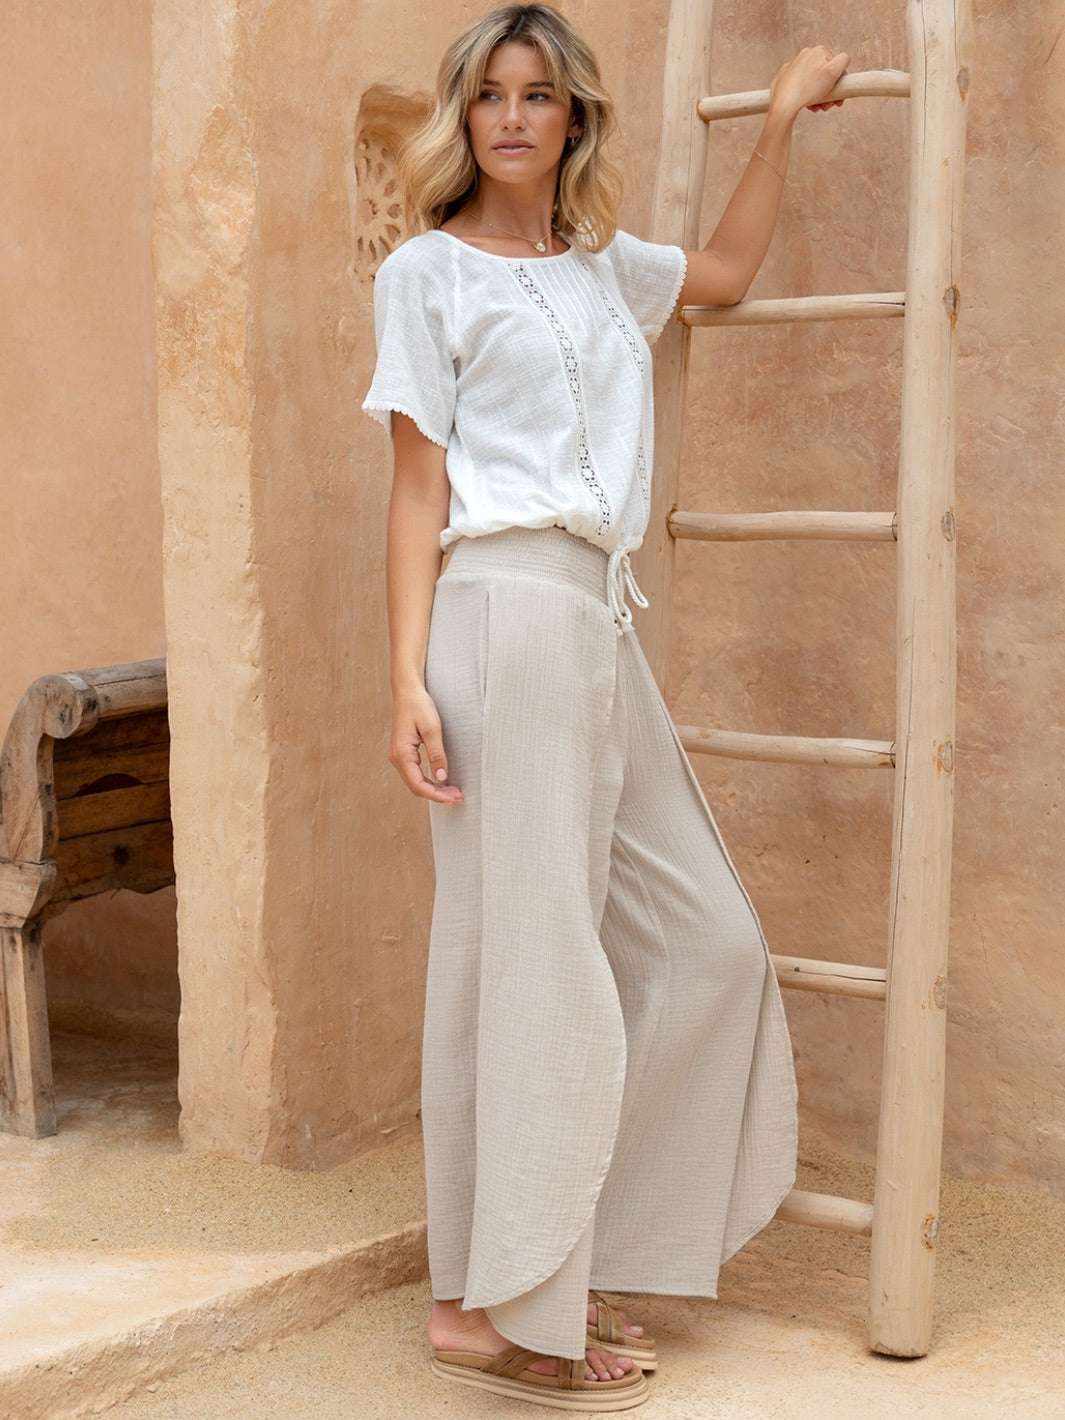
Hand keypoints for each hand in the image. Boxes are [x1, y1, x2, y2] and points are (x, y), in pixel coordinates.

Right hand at [389, 684, 463, 803]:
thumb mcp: (432, 729)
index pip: (418, 784)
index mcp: (402, 754)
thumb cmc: (419, 706)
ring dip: (433, 789)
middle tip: (458, 797)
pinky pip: (415, 773)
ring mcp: (399, 756)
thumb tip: (442, 777)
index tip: (454, 798)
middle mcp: (397, 758)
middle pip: (416, 787)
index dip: (437, 795)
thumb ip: (437, 754)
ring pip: (415, 782)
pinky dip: (428, 780)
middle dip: (437, 795)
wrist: (407, 691)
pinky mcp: (404, 752)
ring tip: (453, 791)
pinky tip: (441, 781)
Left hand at [769, 46, 849, 120]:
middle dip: (828, 92)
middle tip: (827, 106)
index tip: (837, 99)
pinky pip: (799, 86)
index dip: (839, 85)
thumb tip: (844, 58)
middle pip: (823, 75)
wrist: (783, 104)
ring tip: (816, 107)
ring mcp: (792, 66)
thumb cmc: (808, 90)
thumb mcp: (833, 72)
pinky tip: (805, 103)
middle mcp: (805, 55)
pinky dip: (804, 94)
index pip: (836, 67)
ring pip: (812, 81)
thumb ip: (843, 60)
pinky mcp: (784, 78)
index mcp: (818, 51)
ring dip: (818, 96)